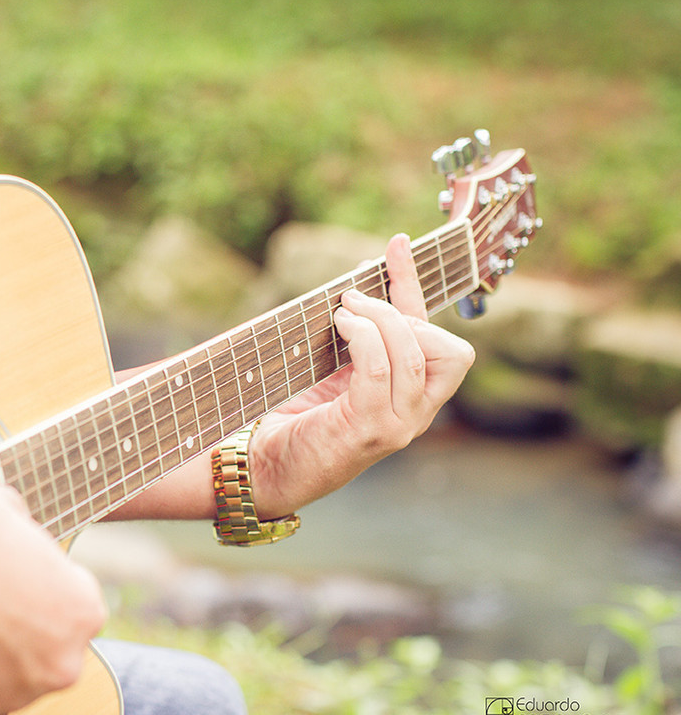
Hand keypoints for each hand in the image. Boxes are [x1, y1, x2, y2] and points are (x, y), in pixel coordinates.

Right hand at [0, 474, 105, 714]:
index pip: (67, 609)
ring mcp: (9, 696)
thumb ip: (18, 532)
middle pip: (35, 653)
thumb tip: (7, 530)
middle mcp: (56, 662)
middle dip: (7, 635)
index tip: (7, 584)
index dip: (34, 593)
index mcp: (80, 610)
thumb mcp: (5, 507)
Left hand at [248, 233, 474, 516]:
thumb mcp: (335, 369)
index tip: (395, 245)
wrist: (264, 469)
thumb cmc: (294, 418)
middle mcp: (416, 415)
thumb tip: (360, 281)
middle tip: (353, 302)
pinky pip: (381, 370)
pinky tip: (341, 327)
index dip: (417, 286)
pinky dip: (364, 339)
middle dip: (403, 313)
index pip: (441, 337)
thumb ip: (357, 337)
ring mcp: (399, 426)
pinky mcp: (370, 430)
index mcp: (413, 397)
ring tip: (343, 312)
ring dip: (380, 321)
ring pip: (416, 357)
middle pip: (449, 350)